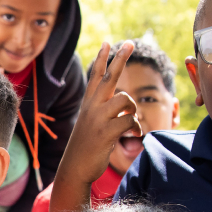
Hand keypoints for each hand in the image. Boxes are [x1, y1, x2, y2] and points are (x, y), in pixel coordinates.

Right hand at [56, 41, 139, 188]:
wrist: (75, 169)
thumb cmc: (87, 147)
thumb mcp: (92, 124)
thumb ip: (105, 111)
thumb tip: (125, 104)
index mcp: (88, 104)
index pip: (96, 76)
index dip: (102, 59)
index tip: (108, 43)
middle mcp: (92, 107)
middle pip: (109, 77)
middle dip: (121, 59)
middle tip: (131, 43)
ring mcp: (98, 119)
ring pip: (125, 100)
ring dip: (133, 110)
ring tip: (131, 121)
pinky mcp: (106, 132)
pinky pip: (130, 122)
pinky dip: (136, 128)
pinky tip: (134, 136)